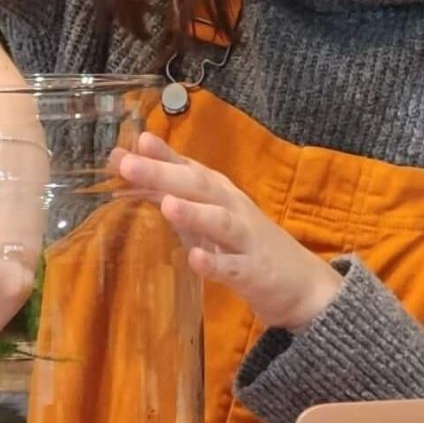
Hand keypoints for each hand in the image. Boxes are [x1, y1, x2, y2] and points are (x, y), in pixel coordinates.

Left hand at [115, 132, 342, 331]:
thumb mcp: (207, 214)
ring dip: (194, 213)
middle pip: (199, 187)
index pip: (189, 167)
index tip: (137, 139)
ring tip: (167, 205)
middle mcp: (232, 208)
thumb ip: (167, 191)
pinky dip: (215, 264)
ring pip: (220, 222)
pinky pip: (232, 268)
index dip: (163, 153)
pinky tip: (196, 260)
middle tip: (129, 165)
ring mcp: (245, 240)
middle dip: (164, 174)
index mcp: (219, 192)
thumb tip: (122, 163)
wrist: (301, 283)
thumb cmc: (244, 243)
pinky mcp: (253, 273)